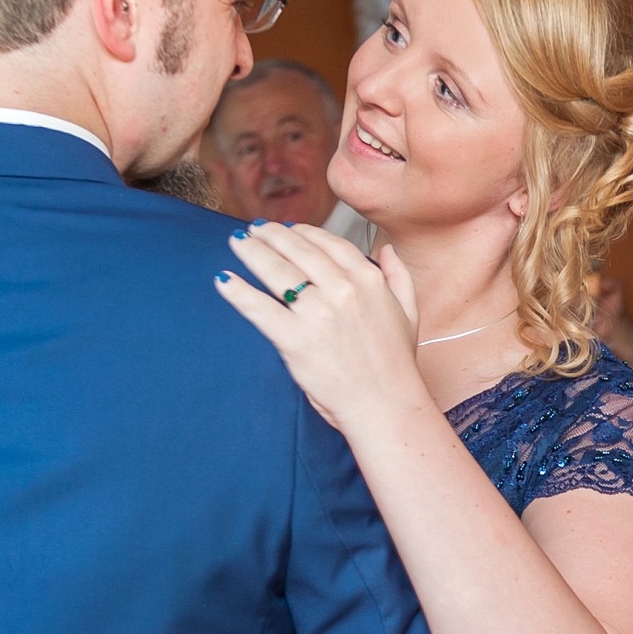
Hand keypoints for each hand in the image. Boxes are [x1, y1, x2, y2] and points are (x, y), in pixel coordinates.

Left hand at [215, 222, 426, 433]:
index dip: (302, 232)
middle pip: (296, 249)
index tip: (287, 229)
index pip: (327, 242)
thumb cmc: (395, 363)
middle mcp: (342, 289)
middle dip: (270, 235)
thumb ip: (398, 275)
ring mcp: (317, 314)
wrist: (384, 404)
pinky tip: (223, 280)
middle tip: (254, 229)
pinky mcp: (295, 339)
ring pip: (276, 271)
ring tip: (237, 243)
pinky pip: (259, 308)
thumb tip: (386, 249)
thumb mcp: (408, 312)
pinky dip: (238, 292)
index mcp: (367, 279)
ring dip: (252, 252)